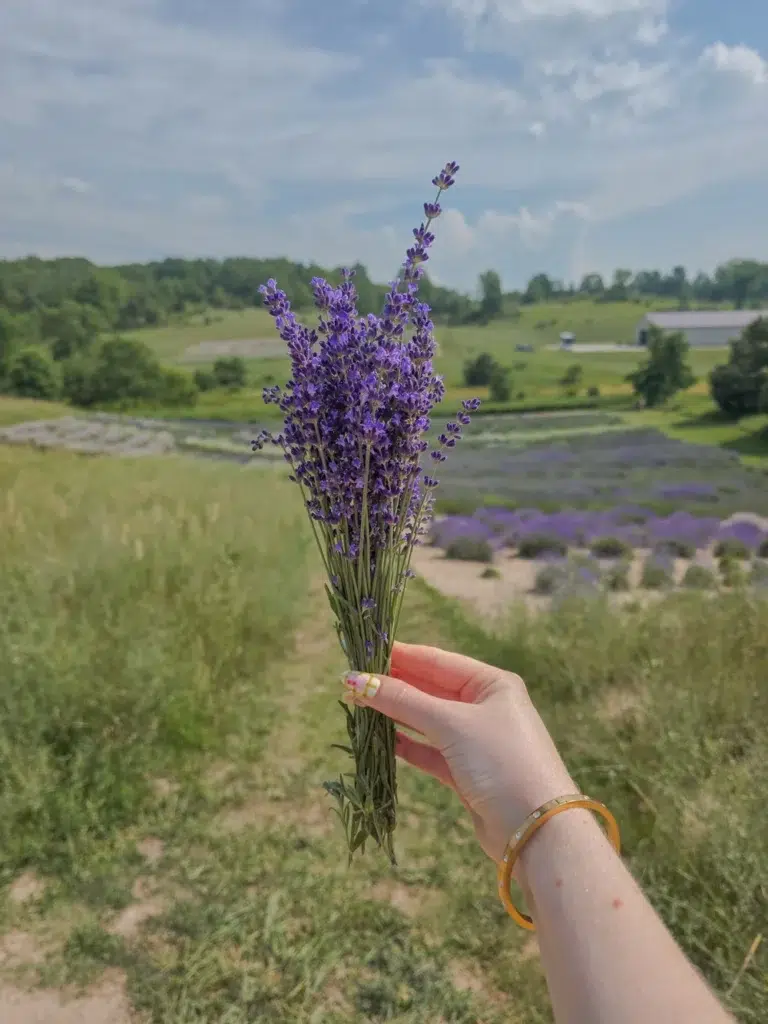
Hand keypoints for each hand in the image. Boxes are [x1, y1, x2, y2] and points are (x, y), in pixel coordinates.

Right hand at [343, 642, 575, 862]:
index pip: (437, 661)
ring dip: (395, 713)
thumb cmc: (500, 761)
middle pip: (430, 689)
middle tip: (352, 680)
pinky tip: (381, 737)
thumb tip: (358, 680)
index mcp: (492, 684)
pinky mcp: (467, 772)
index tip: (363, 651)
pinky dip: (407, 744)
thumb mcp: (452, 724)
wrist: (535, 829)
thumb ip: (404, 701)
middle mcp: (486, 708)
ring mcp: (476, 741)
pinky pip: (430, 750)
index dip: (400, 656)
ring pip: (427, 720)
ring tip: (358, 704)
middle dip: (393, 685)